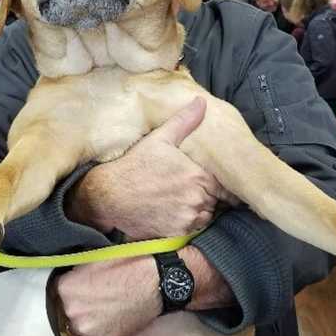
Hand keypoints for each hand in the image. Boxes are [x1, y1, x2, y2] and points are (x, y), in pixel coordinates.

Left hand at [53, 257, 161, 335]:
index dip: (70, 287)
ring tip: (105, 306)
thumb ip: (76, 270)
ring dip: (87, 319)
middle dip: (77, 304)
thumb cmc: (128, 266)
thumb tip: (68, 275)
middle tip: (96, 295)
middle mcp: (72, 310)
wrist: (153, 281)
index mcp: (67, 288)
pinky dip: (98, 332)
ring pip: (78, 327)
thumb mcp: (95, 257)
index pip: (56, 291)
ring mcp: (86, 329)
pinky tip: (110, 318)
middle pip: (66, 310)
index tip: (79, 286)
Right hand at [66, 97, 235, 238]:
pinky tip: (173, 210)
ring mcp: (187, 218)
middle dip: (208, 195)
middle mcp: (197, 199)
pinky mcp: (177, 233)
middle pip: (216, 200)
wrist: (110, 195)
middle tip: (191, 187)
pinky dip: (187, 222)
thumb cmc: (136, 164)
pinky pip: (193, 229)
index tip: (212, 181)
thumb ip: (185, 121)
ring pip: (206, 215)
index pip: (225, 185)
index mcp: (198, 175)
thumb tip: (201, 102)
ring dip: (199, 209)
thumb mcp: (160, 138)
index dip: (220, 183)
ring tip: (181, 198)